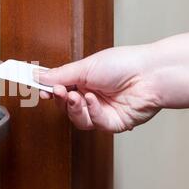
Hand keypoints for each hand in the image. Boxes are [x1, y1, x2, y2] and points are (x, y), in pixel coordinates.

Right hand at [34, 45, 161, 132]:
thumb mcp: (85, 67)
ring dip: (74, 108)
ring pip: (77, 119)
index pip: (60, 88)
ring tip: (76, 97)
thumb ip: (60, 75)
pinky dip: (91, 111)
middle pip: (65, 107)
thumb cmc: (123, 64)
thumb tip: (38, 76)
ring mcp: (102, 111)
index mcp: (85, 81)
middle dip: (59, 100)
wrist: (150, 75)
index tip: (38, 89)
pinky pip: (94, 123)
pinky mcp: (112, 123)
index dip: (49, 90)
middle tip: (56, 92)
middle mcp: (92, 97)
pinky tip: (94, 100)